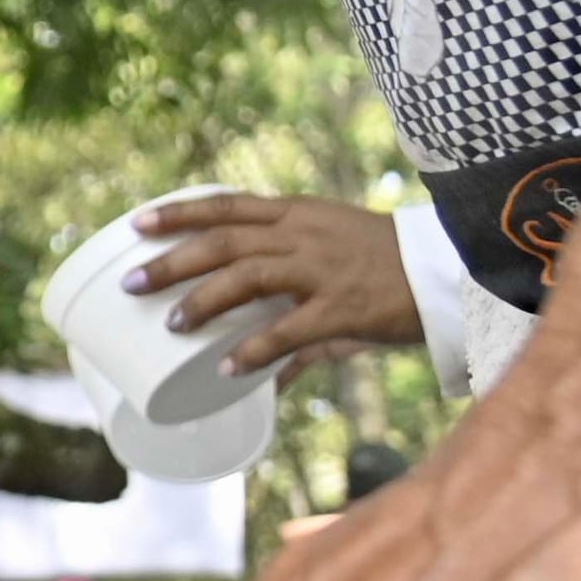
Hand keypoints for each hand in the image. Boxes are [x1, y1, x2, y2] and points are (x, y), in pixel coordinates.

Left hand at [129, 191, 422, 373]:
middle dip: (172, 260)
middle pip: (223, 240)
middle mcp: (303, 235)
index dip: (178, 212)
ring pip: (247, 276)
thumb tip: (256, 375)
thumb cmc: (386, 268)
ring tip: (172, 324)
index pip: (226, 205)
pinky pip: (289, 330)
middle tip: (131, 283)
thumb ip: (290, 311)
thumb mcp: (333, 263)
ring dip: (203, 300)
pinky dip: (254, 350)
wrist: (449, 270)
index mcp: (296, 215)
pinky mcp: (345, 307)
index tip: (136, 222)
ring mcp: (323, 269)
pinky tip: (226, 369)